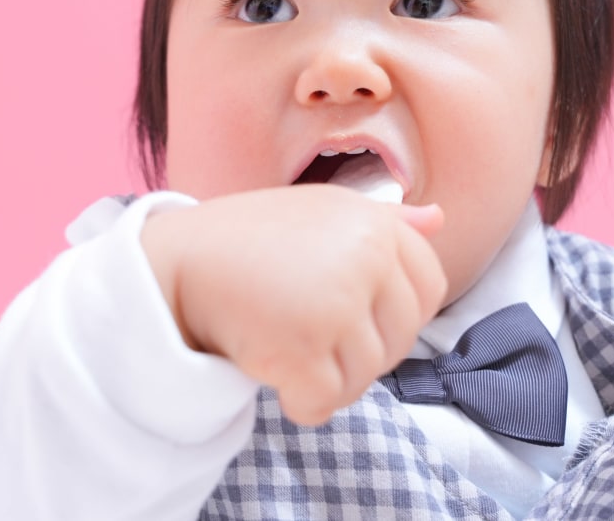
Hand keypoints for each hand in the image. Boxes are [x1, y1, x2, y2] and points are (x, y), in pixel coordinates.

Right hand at [141, 185, 446, 425]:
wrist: (175, 262)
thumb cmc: (247, 239)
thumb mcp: (320, 212)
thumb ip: (384, 222)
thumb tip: (439, 220)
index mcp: (374, 222)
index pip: (429, 288)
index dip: (397, 315)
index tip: (355, 318)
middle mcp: (364, 256)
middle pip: (400, 339)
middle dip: (361, 353)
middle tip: (309, 335)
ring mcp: (336, 301)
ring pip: (365, 375)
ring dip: (328, 380)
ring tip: (285, 349)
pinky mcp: (305, 345)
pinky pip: (327, 401)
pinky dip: (301, 402)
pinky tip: (273, 375)